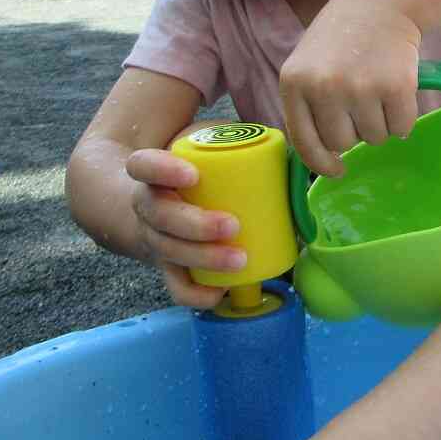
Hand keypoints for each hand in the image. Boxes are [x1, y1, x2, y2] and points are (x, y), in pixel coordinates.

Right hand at [125, 148, 244, 306]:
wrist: (144, 204)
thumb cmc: (189, 172)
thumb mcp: (201, 149)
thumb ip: (235, 144)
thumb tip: (298, 149)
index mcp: (150, 174)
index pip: (142, 166)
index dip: (161, 171)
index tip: (192, 175)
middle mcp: (147, 207)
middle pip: (160, 218)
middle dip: (195, 225)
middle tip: (231, 225)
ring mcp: (153, 239)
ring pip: (168, 253)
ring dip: (203, 260)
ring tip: (239, 260)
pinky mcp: (165, 266)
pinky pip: (174, 287)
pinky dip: (195, 295)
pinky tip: (220, 295)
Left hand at [280, 0, 421, 175]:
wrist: (381, 2)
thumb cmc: (342, 38)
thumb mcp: (307, 65)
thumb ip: (306, 105)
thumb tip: (323, 156)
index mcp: (294, 83)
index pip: (305, 142)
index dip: (321, 163)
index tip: (337, 169)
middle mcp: (324, 87)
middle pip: (342, 143)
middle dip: (355, 131)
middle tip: (361, 102)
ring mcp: (360, 87)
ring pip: (374, 138)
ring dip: (380, 123)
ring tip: (377, 90)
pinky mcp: (396, 87)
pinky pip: (401, 128)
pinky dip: (403, 118)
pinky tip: (396, 91)